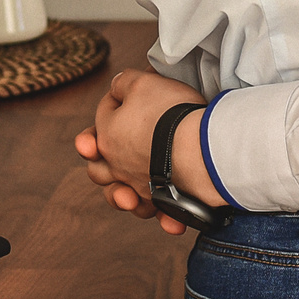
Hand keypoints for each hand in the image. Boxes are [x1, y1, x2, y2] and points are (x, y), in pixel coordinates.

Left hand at [73, 70, 210, 235]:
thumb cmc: (171, 113)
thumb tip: (117, 86)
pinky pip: (158, 212)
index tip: (135, 90)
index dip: (117, 98)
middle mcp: (118, 165)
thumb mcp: (142, 82)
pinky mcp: (162, 201)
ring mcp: (139, 185)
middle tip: (116, 145)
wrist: (200, 146)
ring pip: (121, 194)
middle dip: (101, 156)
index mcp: (107, 135)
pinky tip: (171, 216)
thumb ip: (124, 82)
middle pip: (99, 164)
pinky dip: (163, 215)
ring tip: (133, 188)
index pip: (104, 113)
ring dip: (124, 194)